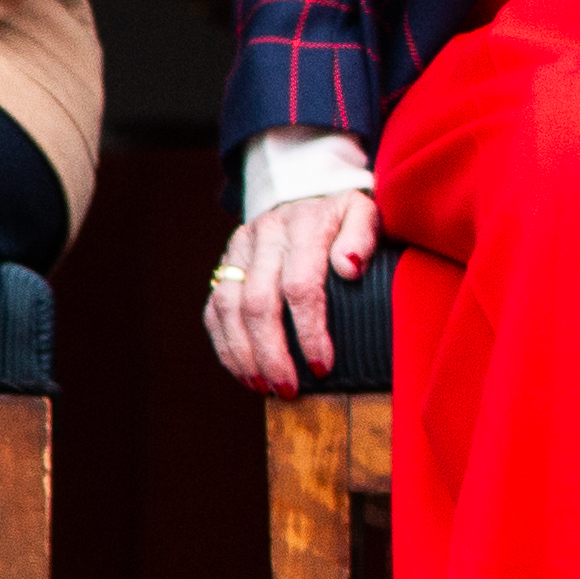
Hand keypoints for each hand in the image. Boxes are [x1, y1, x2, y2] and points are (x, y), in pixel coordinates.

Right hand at [204, 191, 382, 397]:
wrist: (306, 188)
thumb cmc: (344, 213)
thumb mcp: (365, 212)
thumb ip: (363, 236)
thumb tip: (349, 267)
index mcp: (303, 226)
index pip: (300, 286)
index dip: (309, 331)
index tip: (323, 366)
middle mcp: (265, 237)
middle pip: (258, 303)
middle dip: (272, 353)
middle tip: (288, 389)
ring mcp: (239, 251)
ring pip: (227, 307)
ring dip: (242, 354)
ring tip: (263, 387)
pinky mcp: (225, 264)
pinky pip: (214, 308)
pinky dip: (224, 344)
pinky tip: (242, 371)